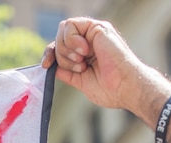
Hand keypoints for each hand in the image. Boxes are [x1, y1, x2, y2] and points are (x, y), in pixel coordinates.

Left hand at [41, 18, 156, 112]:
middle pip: (59, 38)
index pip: (60, 47)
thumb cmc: (110, 89)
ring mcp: (93, 33)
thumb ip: (66, 72)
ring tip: (82, 62)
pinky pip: (71, 25)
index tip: (45, 65)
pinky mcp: (97, 28)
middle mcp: (89, 41)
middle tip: (79, 68)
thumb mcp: (80, 81)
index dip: (50, 54)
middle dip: (60, 55)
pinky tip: (84, 52)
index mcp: (86, 53)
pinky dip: (71, 40)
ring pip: (63, 30)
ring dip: (66, 50)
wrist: (125, 88)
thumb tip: (51, 67)